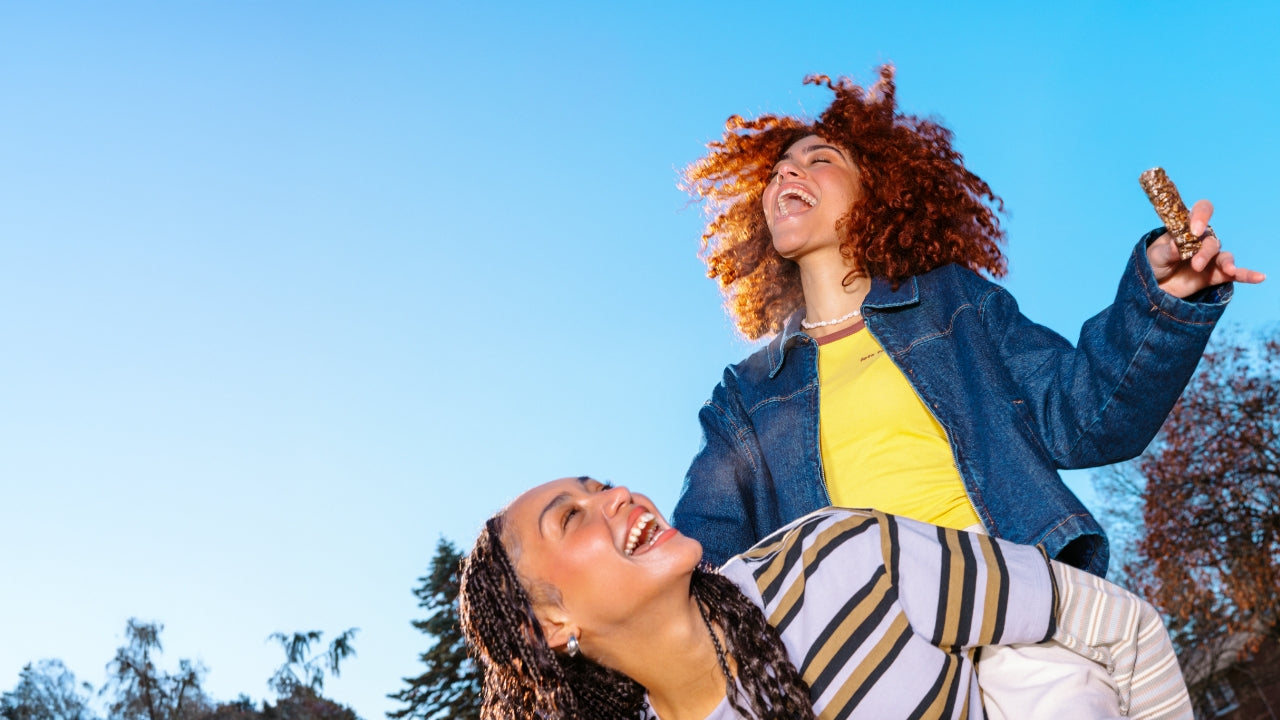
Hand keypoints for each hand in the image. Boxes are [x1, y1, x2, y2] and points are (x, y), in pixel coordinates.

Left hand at [1148, 199, 1265, 298]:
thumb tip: (1176, 246)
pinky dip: (1247, 275)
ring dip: (1226, 263)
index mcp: (1186, 227)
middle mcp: (1202, 240)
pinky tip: (1260, 277)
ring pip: (1223, 256)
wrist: (1153, 287)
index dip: (1201, 216)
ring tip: (1228, 270)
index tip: (1195, 230)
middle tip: (1195, 264)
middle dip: (1204, 252)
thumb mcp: (1155, 255)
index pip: (1201, 211)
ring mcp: (1210, 258)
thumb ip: (1166, 250)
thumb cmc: (1153, 264)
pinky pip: (1235, 274)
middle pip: (1211, 241)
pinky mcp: (1215, 274)